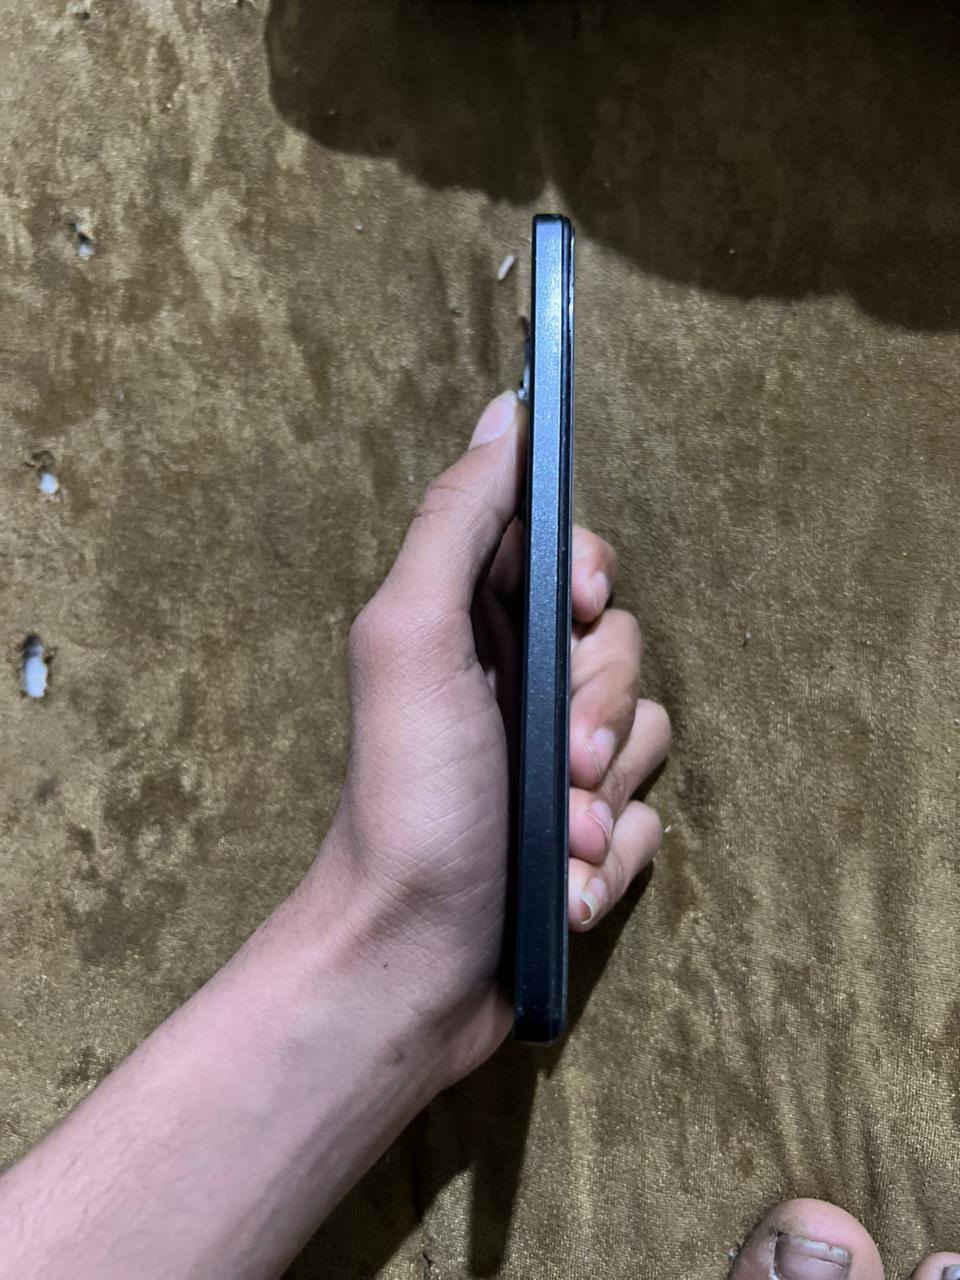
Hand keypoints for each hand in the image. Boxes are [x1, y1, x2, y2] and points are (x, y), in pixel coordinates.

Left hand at [317, 390, 670, 1083]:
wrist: (408, 964)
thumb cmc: (408, 796)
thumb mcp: (412, 638)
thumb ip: (458, 521)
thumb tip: (508, 412)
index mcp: (472, 628)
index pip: (569, 556)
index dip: (588, 576)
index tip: (577, 610)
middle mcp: (519, 686)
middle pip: (623, 648)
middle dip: (597, 710)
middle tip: (553, 763)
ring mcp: (556, 767)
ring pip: (647, 737)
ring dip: (606, 797)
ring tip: (561, 847)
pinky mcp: (587, 839)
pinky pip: (650, 819)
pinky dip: (614, 857)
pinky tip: (569, 892)